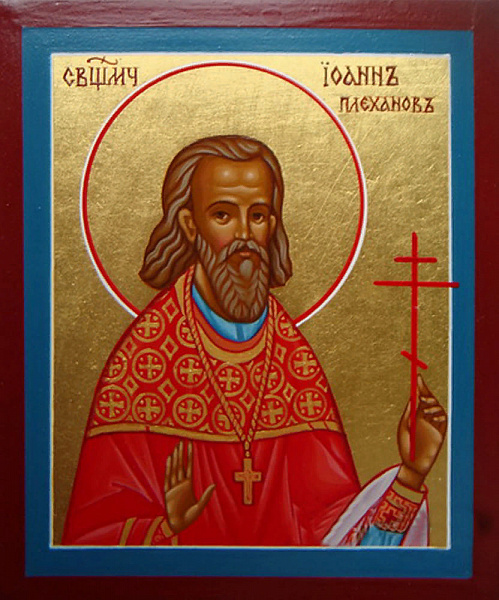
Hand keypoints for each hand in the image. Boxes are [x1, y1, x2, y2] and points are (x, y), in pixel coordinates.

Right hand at [164, 440, 215, 533]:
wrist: (178, 526)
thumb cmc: (189, 517)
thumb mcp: (200, 506)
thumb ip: (206, 495)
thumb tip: (214, 485)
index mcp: (188, 485)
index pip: (189, 466)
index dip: (189, 456)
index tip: (190, 445)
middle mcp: (180, 483)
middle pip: (181, 465)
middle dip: (181, 453)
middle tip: (182, 440)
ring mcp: (173, 486)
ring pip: (174, 469)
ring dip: (176, 458)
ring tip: (176, 447)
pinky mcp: (167, 492)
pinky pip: (168, 477)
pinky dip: (168, 468)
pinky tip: (169, 459)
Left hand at [397, 374, 446, 490]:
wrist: (413, 464)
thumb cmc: (406, 446)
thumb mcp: (405, 427)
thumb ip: (410, 413)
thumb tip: (413, 397)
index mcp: (415, 414)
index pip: (419, 396)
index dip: (420, 386)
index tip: (418, 376)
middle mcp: (425, 417)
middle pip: (429, 399)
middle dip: (426, 392)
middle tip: (421, 392)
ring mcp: (434, 424)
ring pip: (437, 407)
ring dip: (432, 404)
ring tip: (424, 408)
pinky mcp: (441, 432)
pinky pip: (443, 419)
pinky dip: (439, 414)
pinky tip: (432, 416)